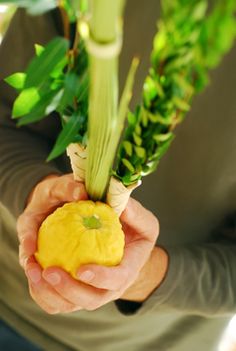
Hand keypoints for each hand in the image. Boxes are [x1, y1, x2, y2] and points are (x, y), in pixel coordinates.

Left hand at [17, 176, 158, 313]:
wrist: (124, 241)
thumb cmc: (133, 227)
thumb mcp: (140, 217)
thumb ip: (132, 211)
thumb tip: (118, 205)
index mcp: (128, 270)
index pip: (118, 279)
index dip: (101, 278)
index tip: (82, 269)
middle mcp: (110, 288)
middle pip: (91, 300)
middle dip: (69, 290)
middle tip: (50, 271)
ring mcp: (91, 293)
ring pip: (68, 304)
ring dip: (48, 292)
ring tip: (33, 270)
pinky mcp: (74, 293)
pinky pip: (54, 300)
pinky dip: (40, 290)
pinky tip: (32, 269)